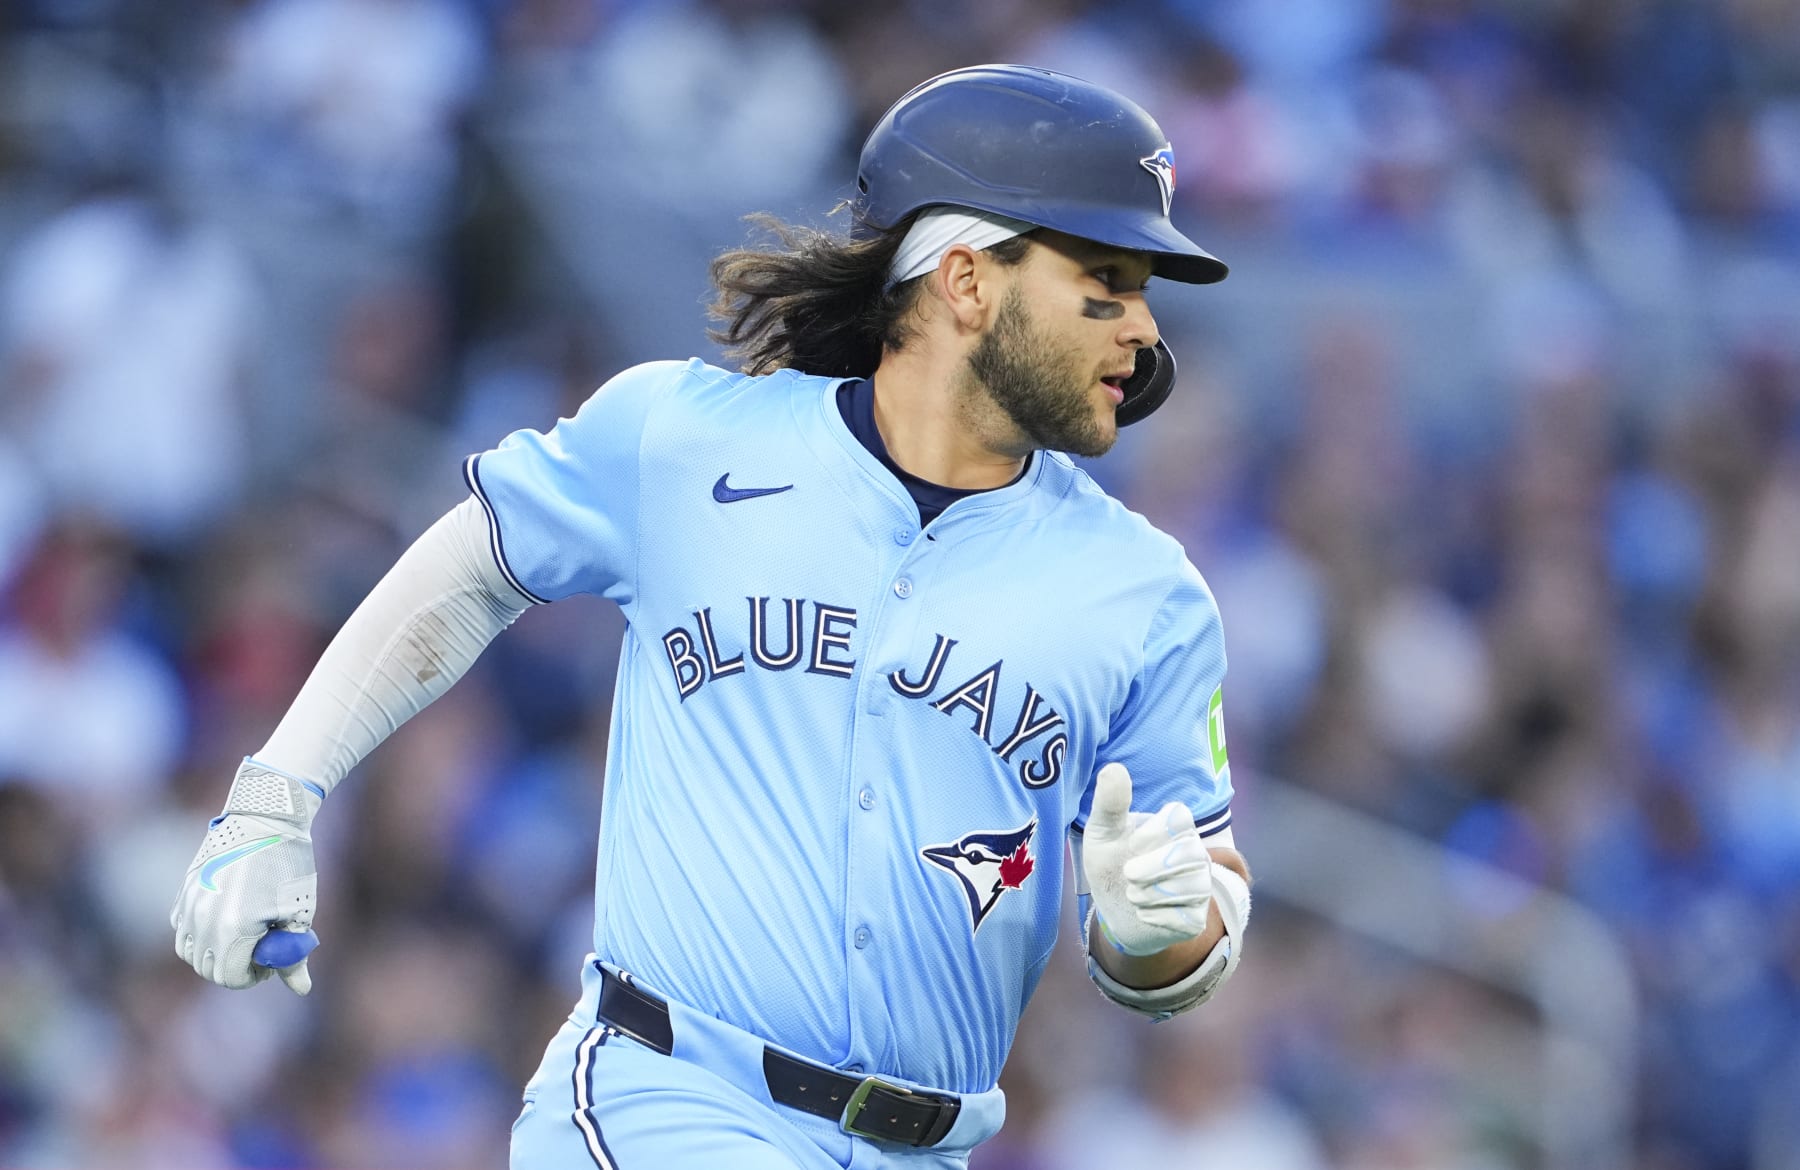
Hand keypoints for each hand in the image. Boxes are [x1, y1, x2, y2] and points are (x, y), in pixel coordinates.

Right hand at [171, 759, 321, 994]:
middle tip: (260, 947)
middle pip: (208, 969)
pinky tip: (226, 915)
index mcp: (232, 930)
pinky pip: (182, 928)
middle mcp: (202, 920)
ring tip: (243, 932)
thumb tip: (301, 989)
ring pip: (190, 951)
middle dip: (234, 966)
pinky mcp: (183, 891)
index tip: (270, 962)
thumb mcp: (299, 913)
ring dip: (214, 952)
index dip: (253, 976)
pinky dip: (199, 932)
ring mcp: (188, 904)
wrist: (266, 817)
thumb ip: (294, 956)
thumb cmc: (289, 865)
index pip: (230, 977)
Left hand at [1081, 762, 1212, 956]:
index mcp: (1174, 826)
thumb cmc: (1110, 861)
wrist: (1113, 910)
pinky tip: (1144, 913)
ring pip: (1194, 887)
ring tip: (1132, 894)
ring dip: (1152, 894)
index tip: (1133, 843)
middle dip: (1153, 867)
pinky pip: (1188, 918)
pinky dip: (1158, 918)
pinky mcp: (1197, 917)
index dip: (1156, 832)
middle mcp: (1194, 852)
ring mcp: (1199, 885)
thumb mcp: (1102, 832)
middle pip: (1191, 853)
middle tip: (1128, 873)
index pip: (1181, 818)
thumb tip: (1113, 768)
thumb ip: (1109, 803)